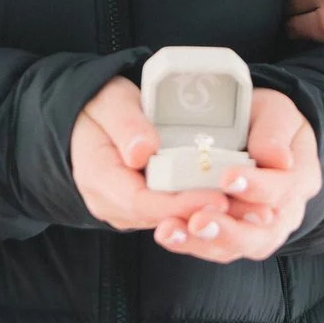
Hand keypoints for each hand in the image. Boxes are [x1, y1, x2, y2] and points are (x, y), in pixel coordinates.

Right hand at [71, 78, 227, 232]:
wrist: (81, 122)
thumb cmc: (97, 109)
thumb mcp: (110, 103)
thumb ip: (126, 125)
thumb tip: (143, 153)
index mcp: (98, 176)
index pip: (142, 201)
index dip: (181, 204)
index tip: (217, 198)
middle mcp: (109, 202)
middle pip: (159, 216)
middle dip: (200, 214)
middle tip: (242, 206)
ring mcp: (123, 208)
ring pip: (166, 220)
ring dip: (201, 215)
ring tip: (242, 207)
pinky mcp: (137, 208)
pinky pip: (167, 213)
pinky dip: (194, 207)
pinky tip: (225, 200)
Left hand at [154, 88, 321, 263]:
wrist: (257, 136)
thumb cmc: (266, 121)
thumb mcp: (275, 112)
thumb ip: (274, 132)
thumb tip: (278, 158)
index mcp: (301, 176)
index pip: (283, 189)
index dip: (256, 186)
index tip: (226, 177)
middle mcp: (286, 211)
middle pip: (263, 234)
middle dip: (228, 230)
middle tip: (197, 221)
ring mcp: (262, 229)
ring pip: (237, 247)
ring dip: (202, 242)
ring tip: (171, 231)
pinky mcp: (236, 237)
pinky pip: (216, 248)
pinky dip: (191, 243)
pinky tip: (169, 234)